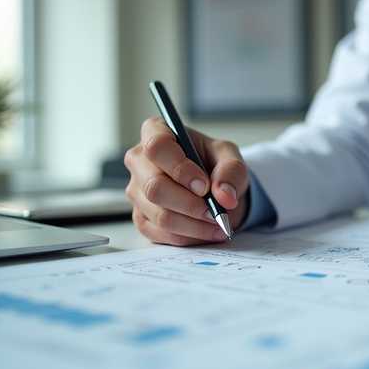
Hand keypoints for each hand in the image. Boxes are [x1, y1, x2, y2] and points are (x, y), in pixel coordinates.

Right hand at [124, 117, 249, 244]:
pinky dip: (189, 236)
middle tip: (216, 211)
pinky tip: (207, 230)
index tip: (204, 185)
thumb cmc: (213, 162)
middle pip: (155, 187)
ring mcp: (137, 191)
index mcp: (156, 132)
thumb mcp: (229, 156)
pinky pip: (162, 233)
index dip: (180, 169)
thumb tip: (224, 194)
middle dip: (190, 204)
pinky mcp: (142, 217)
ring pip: (160, 215)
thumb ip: (231, 170)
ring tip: (218, 222)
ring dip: (194, 225)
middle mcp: (139, 161)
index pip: (157, 148)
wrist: (212, 186)